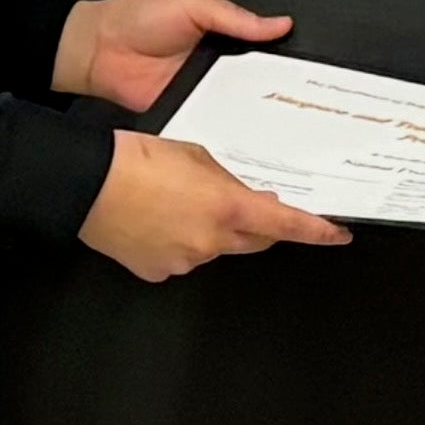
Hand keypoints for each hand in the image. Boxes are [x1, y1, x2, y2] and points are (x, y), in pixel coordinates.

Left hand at [52, 0, 288, 116]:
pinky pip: (230, 112)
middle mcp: (223, 49)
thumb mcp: (192, 2)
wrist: (103, 52)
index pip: (264, 26)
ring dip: (263, 88)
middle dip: (279, 61)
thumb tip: (280, 24)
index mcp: (224, 18)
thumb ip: (235, 14)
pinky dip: (241, 112)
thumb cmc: (138, 17)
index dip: (283, 28)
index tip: (307, 31)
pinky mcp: (204, 104)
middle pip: (264, 59)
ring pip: (251, 88)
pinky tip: (259, 110)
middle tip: (299, 62)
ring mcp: (214, 78)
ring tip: (286, 87)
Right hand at [79, 132, 348, 281]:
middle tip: (250, 205)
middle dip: (257, 225)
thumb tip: (241, 195)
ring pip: (214, 248)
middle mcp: (212, 241)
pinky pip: (181, 257)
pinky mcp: (159, 271)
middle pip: (253, 241)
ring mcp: (186, 261)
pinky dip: (178, 241)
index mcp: (228, 208)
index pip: (286, 225)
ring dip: (210, 230)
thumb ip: (227, 178)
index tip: (337, 235)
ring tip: (177, 202)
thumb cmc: (137, 158)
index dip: (316, 231)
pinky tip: (158, 221)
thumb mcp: (196, 154)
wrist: (87, 183)